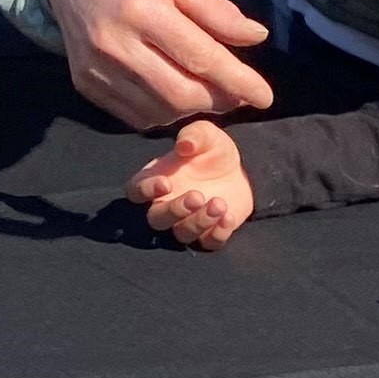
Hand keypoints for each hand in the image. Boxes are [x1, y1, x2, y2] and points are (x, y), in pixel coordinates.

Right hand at [40, 0, 274, 127]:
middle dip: (218, 99)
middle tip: (238, 92)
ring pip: (159, 111)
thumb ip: (217, 11)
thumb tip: (257, 39)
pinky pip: (134, 116)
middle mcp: (114, 44)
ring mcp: (95, 68)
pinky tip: (173, 93)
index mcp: (142, 9)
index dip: (238, 81)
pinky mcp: (84, 83)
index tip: (265, 96)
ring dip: (192, 108)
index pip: (201, 58)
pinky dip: (163, 113)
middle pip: (180, 93)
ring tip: (207, 89)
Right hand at [127, 120, 254, 249]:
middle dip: (175, 211)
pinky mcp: (210, 234)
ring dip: (199, 222)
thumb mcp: (206, 134)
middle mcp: (166, 205)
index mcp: (156, 180)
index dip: (145, 191)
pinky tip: (228, 216)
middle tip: (197, 196)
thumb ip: (194, 135)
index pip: (135, 191)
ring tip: (219, 203)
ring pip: (182, 234)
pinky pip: (208, 243)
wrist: (242, 169)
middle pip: (156, 220)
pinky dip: (217, 234)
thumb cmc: (212, 150)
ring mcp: (187, 222)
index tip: (165, 183)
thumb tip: (183, 145)